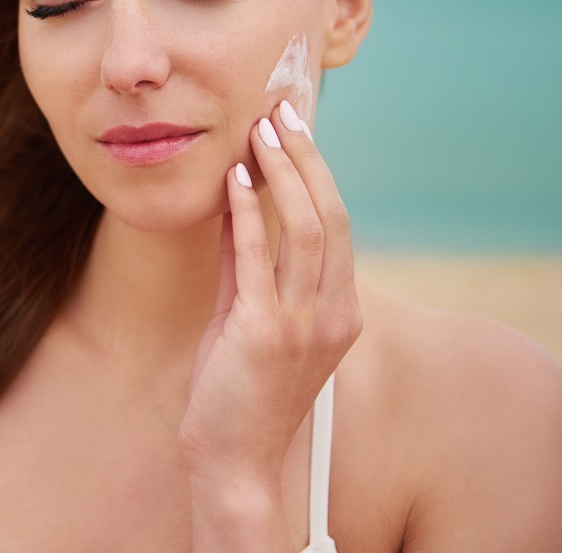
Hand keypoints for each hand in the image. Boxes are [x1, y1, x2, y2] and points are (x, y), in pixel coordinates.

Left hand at [179, 100, 361, 526]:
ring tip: (261, 130)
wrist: (233, 460)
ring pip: (306, 229)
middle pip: (330, 217)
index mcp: (339, 309)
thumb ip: (246, 263)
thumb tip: (236, 201)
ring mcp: (304, 324)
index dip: (316, 172)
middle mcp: (333, 313)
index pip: (335, 224)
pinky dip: (247, 212)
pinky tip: (233, 177)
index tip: (295, 129)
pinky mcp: (264, 334)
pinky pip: (258, 259)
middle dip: (306, 159)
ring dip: (283, 173)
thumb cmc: (239, 389)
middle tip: (281, 112)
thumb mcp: (248, 316)